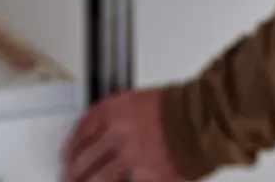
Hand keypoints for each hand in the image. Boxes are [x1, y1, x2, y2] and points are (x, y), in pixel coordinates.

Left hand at [62, 88, 183, 181]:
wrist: (205, 118)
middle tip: (69, 176)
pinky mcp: (145, 176)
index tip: (69, 155)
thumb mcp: (141, 100)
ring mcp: (130, 157)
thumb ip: (118, 117)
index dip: (71, 147)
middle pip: (84, 158)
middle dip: (73, 171)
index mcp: (115, 109)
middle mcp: (117, 132)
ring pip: (98, 178)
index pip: (81, 131)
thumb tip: (101, 136)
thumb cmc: (181, 106)